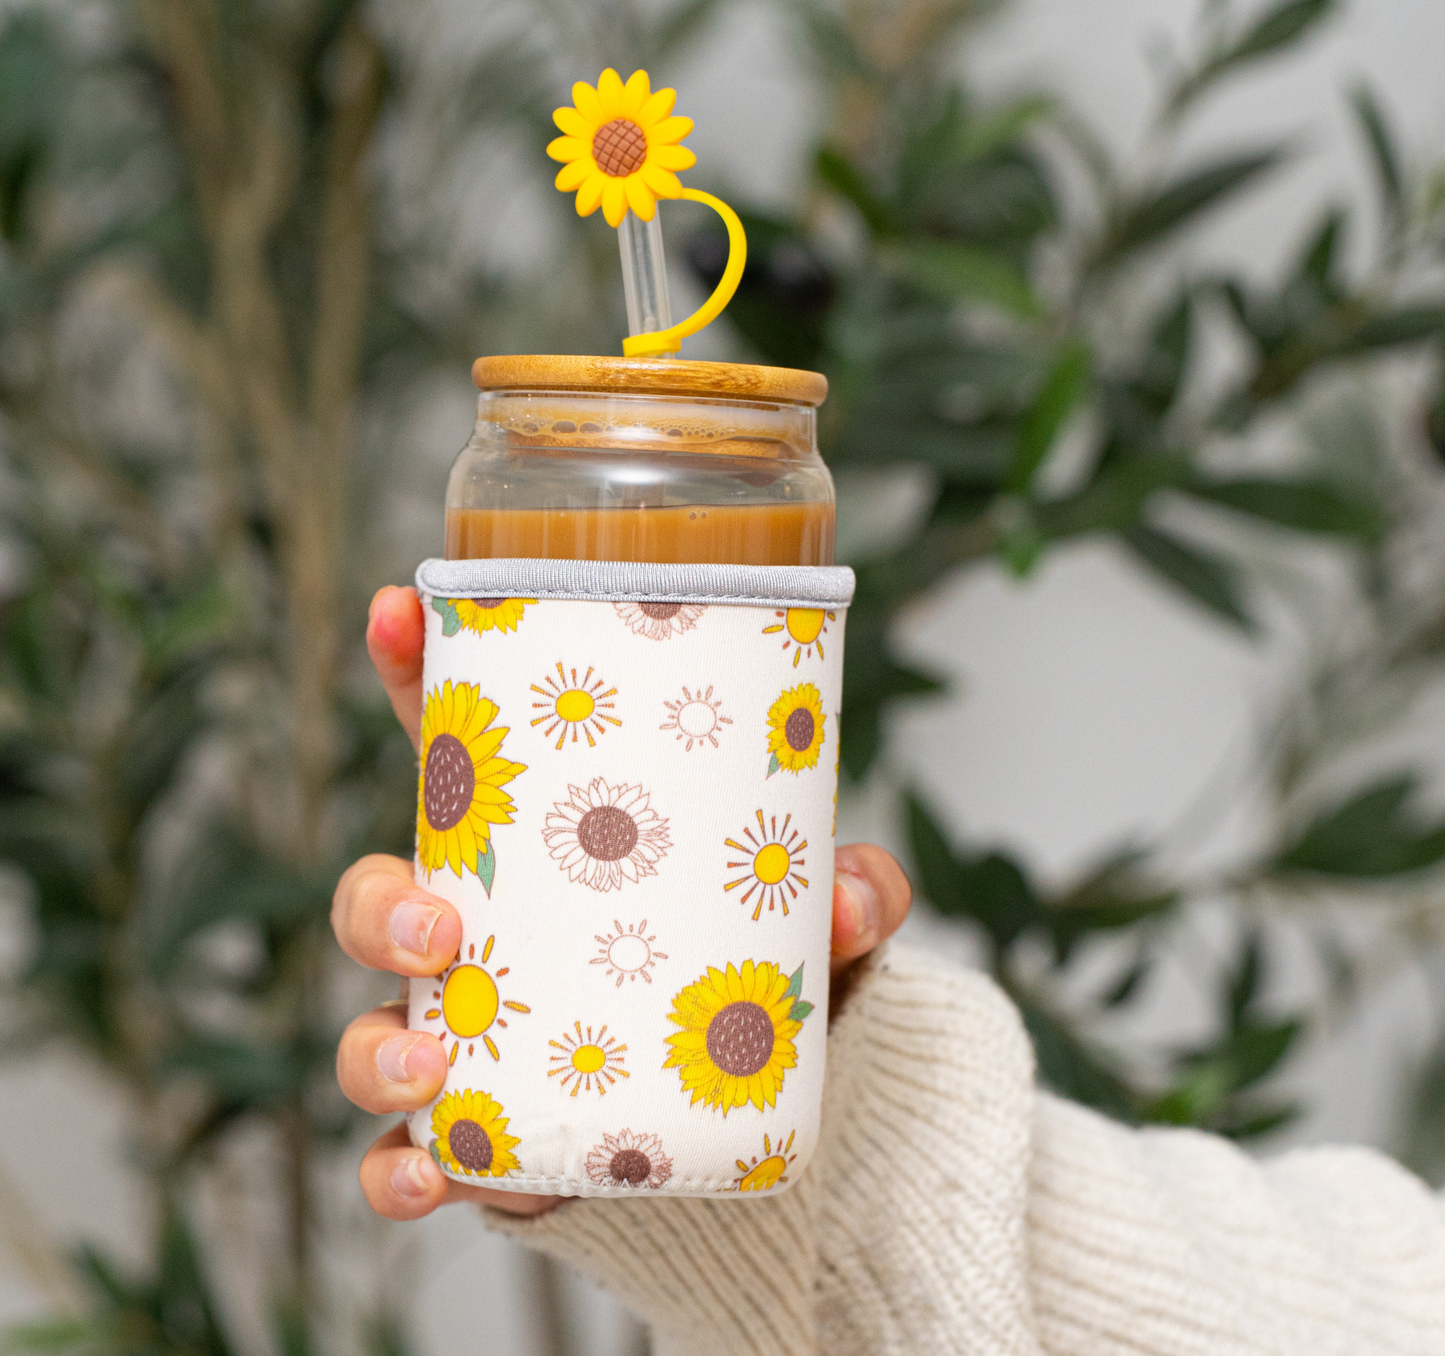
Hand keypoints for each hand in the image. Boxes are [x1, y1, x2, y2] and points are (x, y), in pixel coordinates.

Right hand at [335, 585, 911, 1221]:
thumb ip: (855, 895)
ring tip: (428, 1068)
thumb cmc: (753, 979)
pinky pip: (402, 1153)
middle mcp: (488, 935)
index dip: (413, 673)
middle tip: (440, 922)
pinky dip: (394, 1169)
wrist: (755, 1114)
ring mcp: (473, 1035)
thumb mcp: (811, 925)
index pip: (461, 755)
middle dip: (381, 901)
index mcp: (546, 853)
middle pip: (384, 894)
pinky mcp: (480, 1129)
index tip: (399, 606)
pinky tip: (425, 1174)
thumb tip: (854, 896)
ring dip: (374, 1046)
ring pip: (375, 1024)